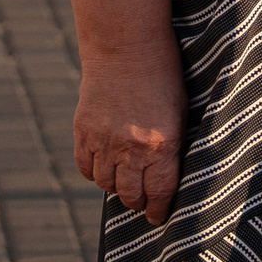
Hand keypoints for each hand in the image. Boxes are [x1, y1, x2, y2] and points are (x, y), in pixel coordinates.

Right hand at [74, 49, 186, 224]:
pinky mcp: (83, 131)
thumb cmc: (163, 76)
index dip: (158, 209)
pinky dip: (94, 172)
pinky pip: (85, 167)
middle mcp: (130, 148)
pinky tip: (105, 165)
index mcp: (162, 144)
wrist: (126, 45)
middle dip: (138, 202)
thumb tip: (166, 178)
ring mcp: (103, 141)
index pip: (158, 193)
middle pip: (130, 195)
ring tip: (124, 180)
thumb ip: (170, 146)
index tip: (158, 216)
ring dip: (116, 186)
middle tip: (142, 201)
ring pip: (106, 184)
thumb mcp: (179, 112)